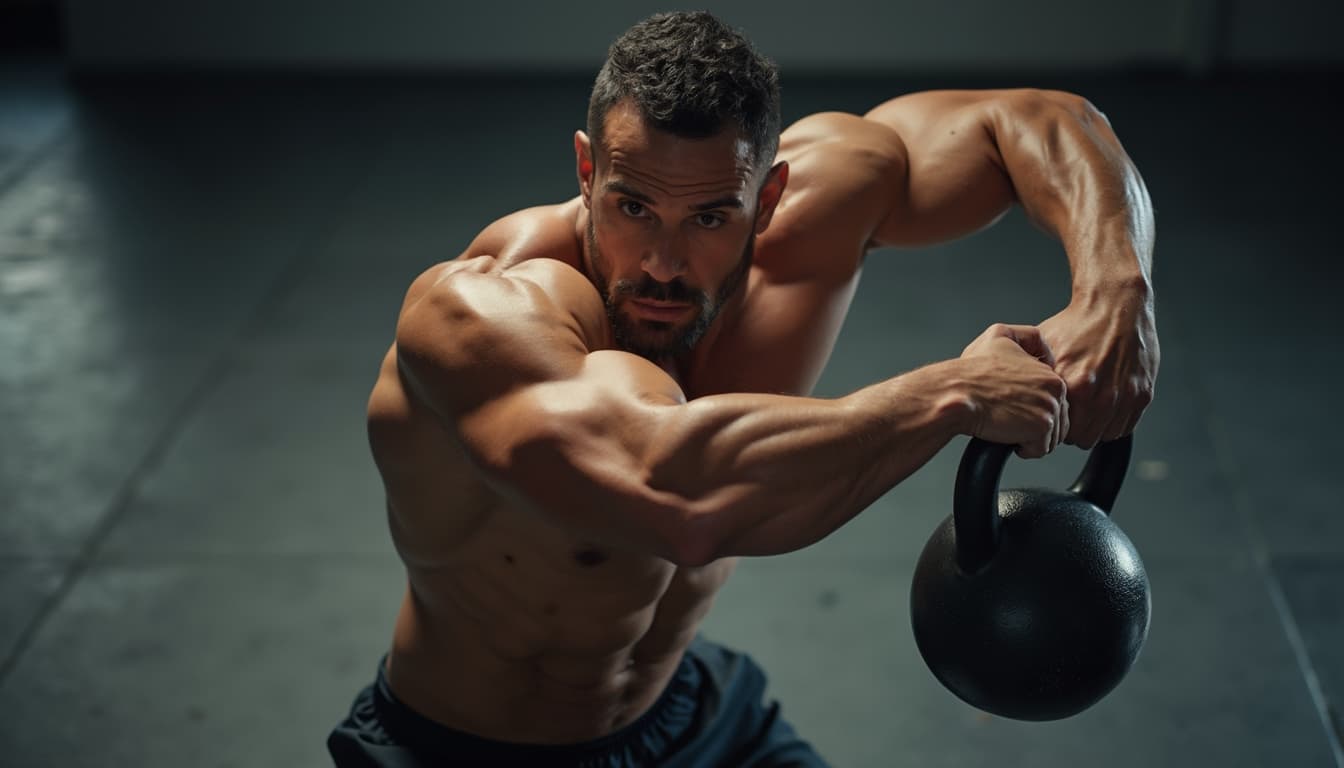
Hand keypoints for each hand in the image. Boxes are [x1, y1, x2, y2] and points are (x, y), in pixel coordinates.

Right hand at [958, 323, 1069, 458]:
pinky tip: (1007, 435)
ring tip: (1007, 425)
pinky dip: (1025, 449)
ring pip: (1052, 436)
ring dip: (1030, 437)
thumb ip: (1025, 336)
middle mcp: (1055, 388)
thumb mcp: (998, 336)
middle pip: (1057, 419)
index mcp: (1049, 372)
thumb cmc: (970, 371)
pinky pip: (1041, 449)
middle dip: (1034, 423)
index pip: (1054, 400)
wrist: (956, 393)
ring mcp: (1050, 407)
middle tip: (1008, 416)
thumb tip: (1041, 348)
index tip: (1014, 405)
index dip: (1032, 407)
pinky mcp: (1041, 427)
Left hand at [1037, 291, 1158, 447]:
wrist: (1116, 304)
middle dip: (1072, 429)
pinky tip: (1104, 406)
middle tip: (1068, 414)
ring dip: (1094, 427)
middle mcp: (1101, 395)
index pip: (1057, 431)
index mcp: (1073, 385)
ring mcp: (1124, 397)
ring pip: (1103, 436)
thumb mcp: (1043, 348)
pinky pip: (1124, 427)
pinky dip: (1113, 422)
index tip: (1051, 416)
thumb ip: (1032, 377)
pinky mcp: (1142, 394)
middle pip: (1080, 439)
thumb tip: (1016, 398)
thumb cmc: (1079, 324)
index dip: (1052, 424)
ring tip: (1086, 409)